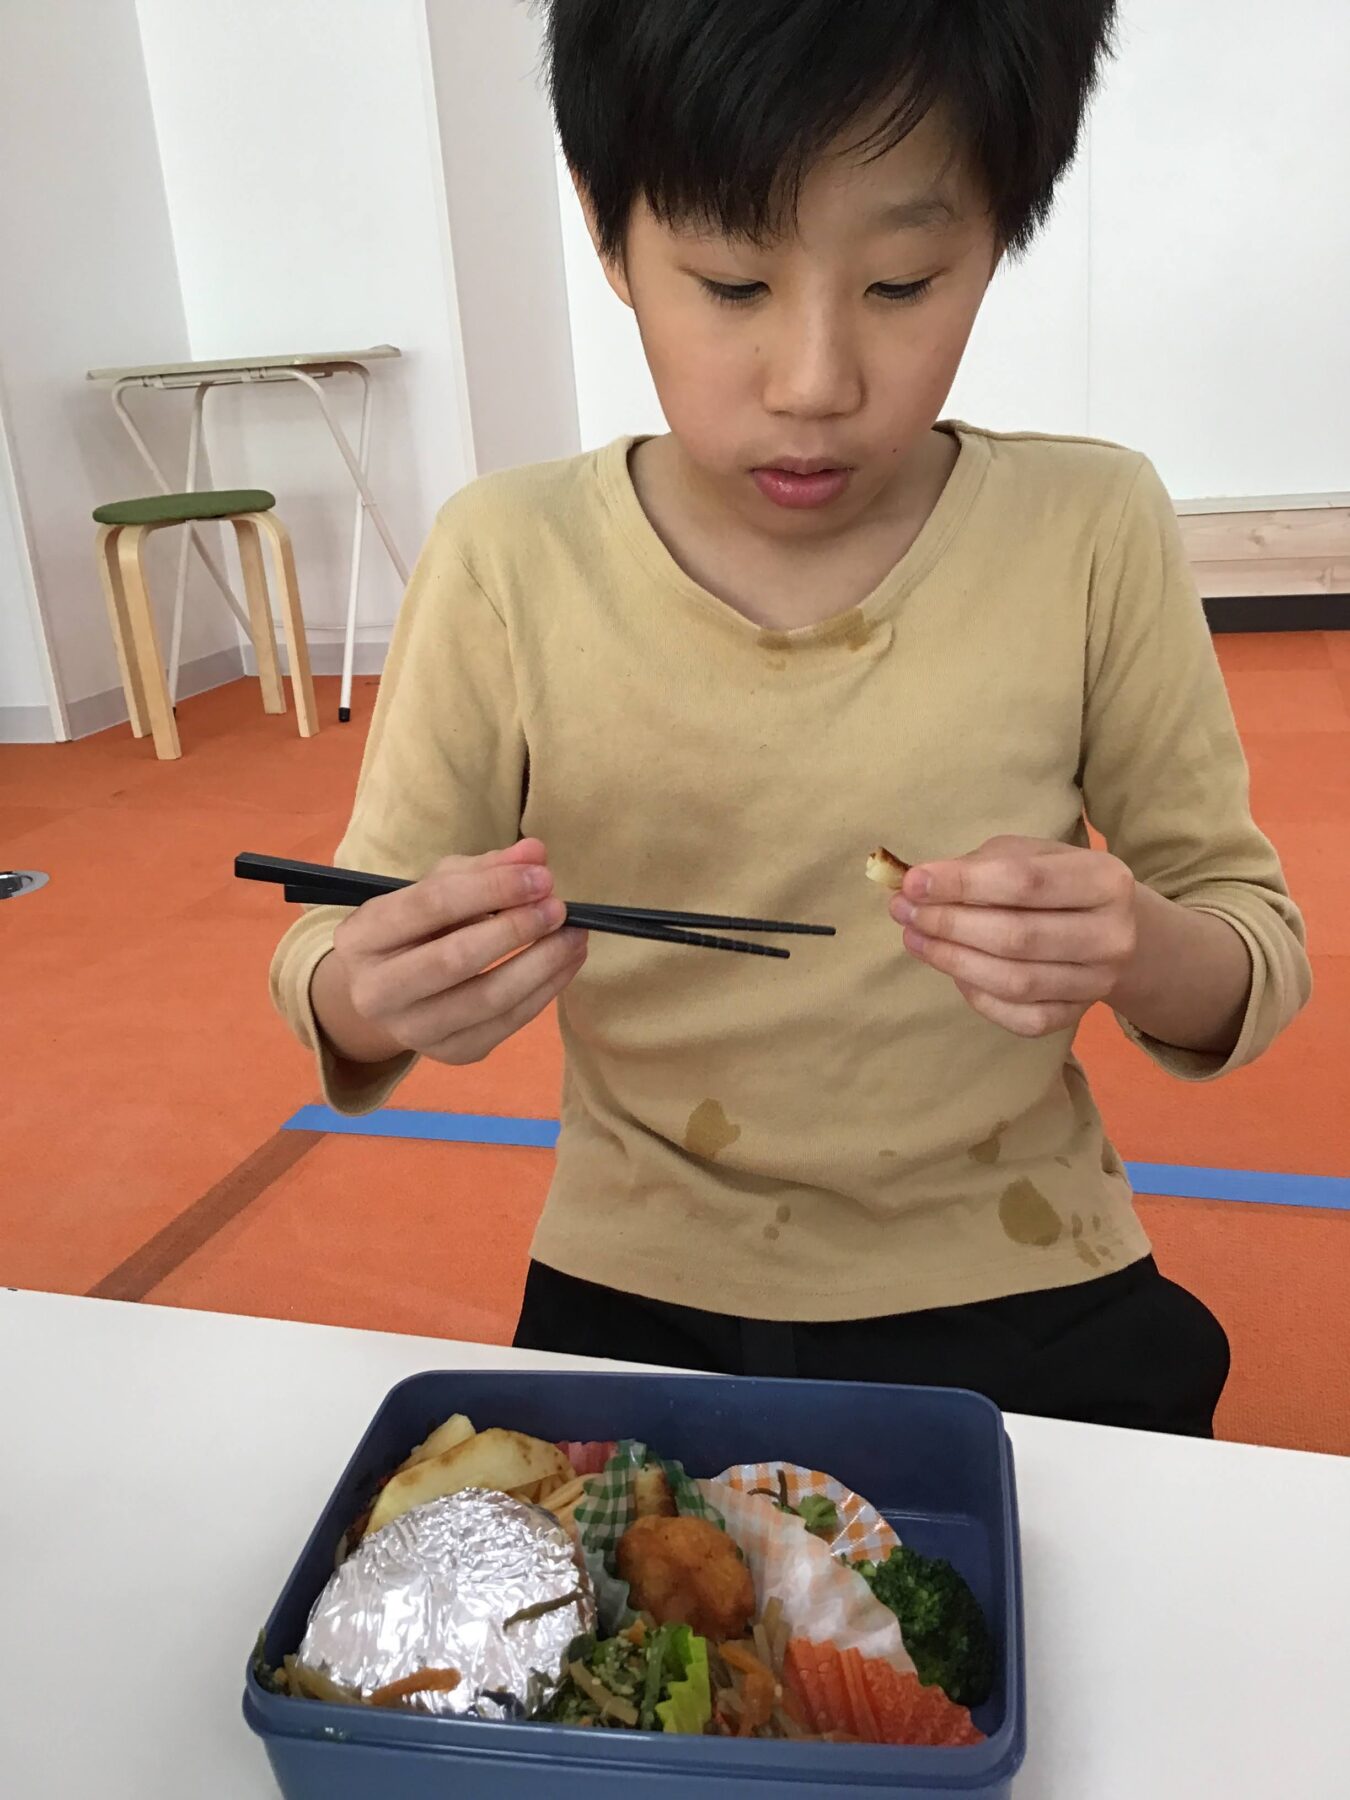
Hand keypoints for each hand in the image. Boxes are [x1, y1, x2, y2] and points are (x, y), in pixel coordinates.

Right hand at [323, 839, 587, 1064]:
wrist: (386, 995)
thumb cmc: (414, 929)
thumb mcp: (435, 888)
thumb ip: (483, 868)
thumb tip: (535, 853)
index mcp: (363, 936)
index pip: (431, 905)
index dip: (492, 888)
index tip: (541, 876)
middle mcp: (377, 991)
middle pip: (455, 959)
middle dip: (516, 929)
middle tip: (558, 908)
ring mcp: (412, 1030)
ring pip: (487, 999)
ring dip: (542, 964)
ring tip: (575, 936)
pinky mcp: (451, 1052)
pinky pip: (507, 1023)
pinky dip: (545, 991)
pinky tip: (566, 963)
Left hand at [890, 836, 1137, 1038]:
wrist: (1119, 931)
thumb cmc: (1059, 884)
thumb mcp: (1031, 855)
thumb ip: (980, 866)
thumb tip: (916, 885)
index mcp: (1105, 880)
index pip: (1025, 882)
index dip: (962, 884)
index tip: (912, 882)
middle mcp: (1112, 935)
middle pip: (1017, 937)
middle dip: (949, 924)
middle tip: (904, 911)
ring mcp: (1098, 982)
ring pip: (1014, 982)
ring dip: (953, 960)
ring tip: (915, 938)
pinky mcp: (1076, 1016)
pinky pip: (1018, 1016)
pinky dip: (976, 996)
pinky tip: (952, 970)